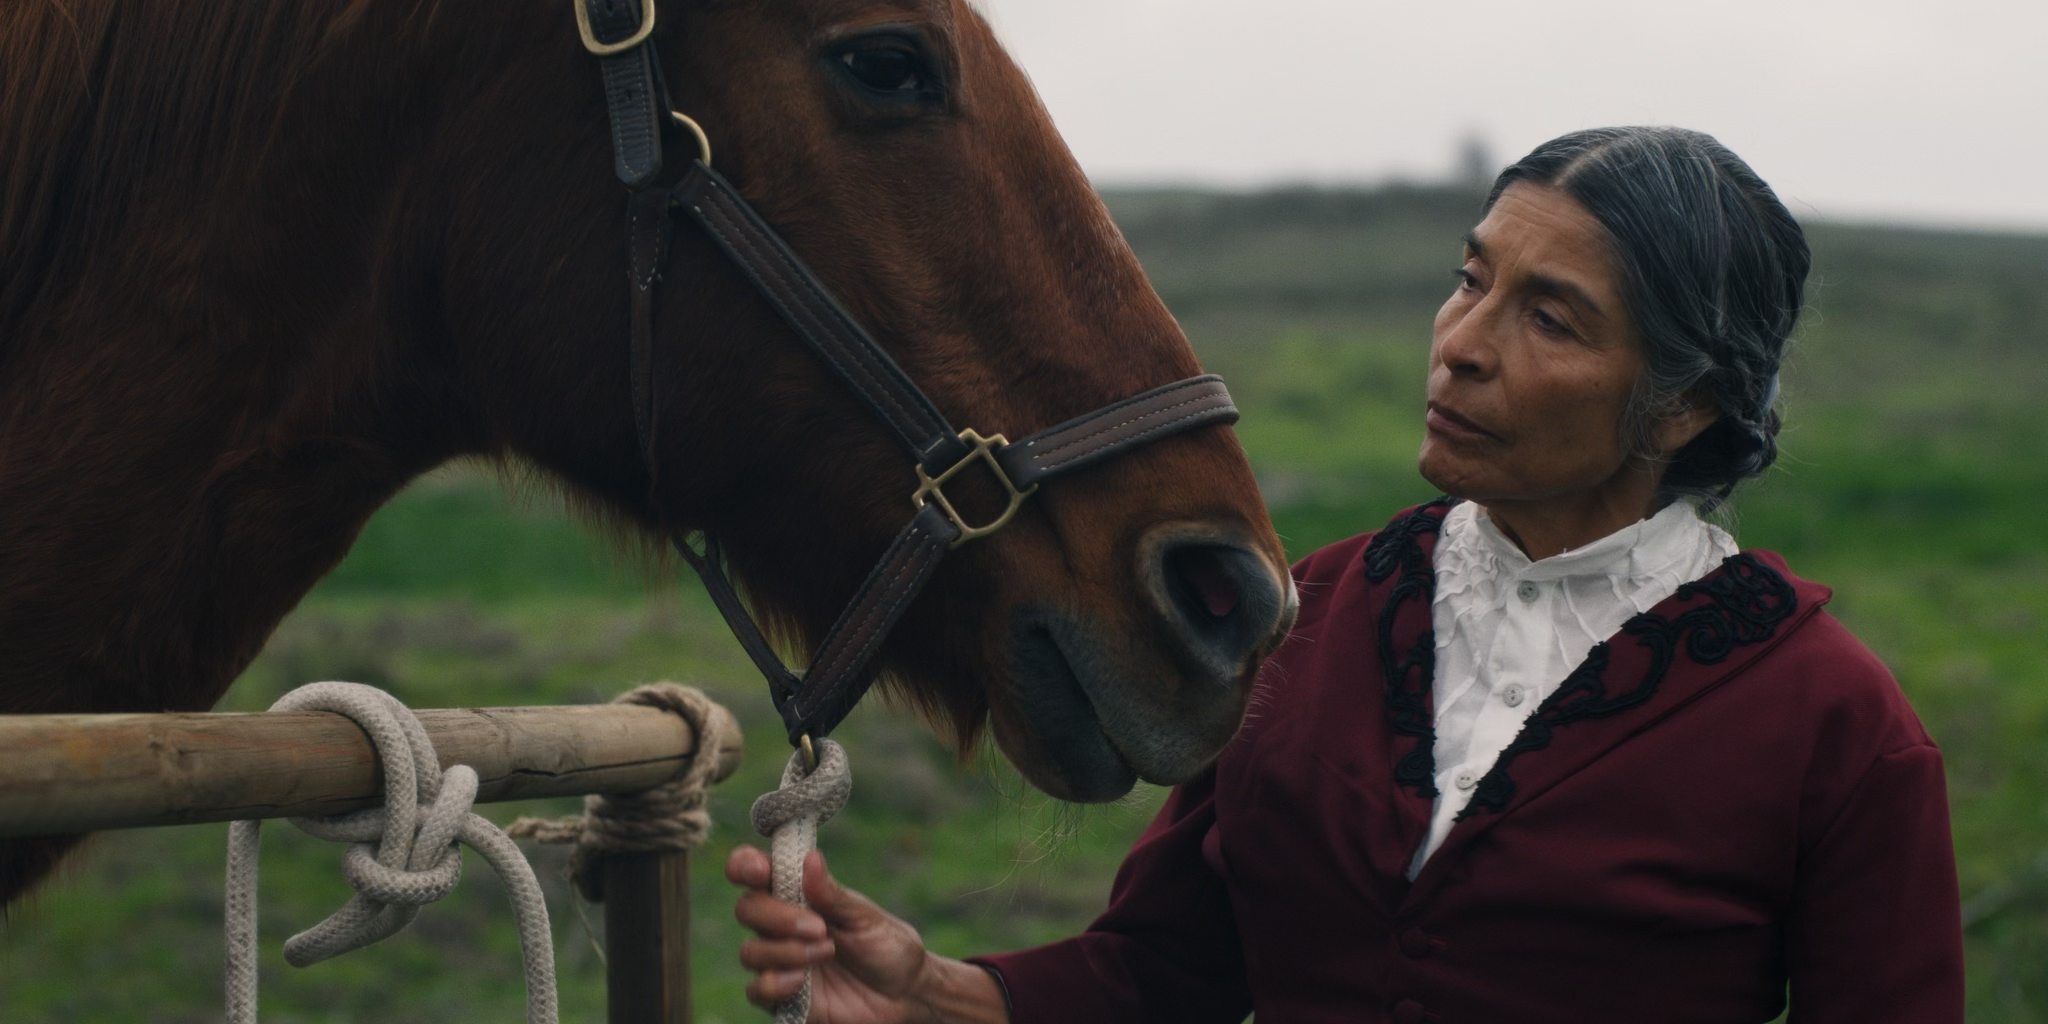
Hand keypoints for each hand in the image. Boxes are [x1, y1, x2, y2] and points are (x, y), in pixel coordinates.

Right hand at [727, 846, 1008, 1023]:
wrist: (904, 996)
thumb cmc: (887, 948)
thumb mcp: (865, 917)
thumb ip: (832, 894)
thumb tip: (810, 857)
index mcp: (800, 895)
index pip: (757, 872)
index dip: (746, 865)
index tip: (759, 870)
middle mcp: (782, 925)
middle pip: (747, 909)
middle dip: (777, 915)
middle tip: (819, 928)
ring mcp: (780, 960)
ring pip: (750, 951)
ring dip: (784, 951)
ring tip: (826, 952)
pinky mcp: (782, 997)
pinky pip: (756, 989)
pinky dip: (774, 983)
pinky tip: (801, 981)